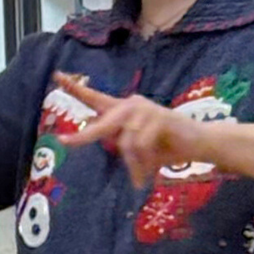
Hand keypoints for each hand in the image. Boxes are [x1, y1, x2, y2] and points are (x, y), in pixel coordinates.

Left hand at [54, 73, 216, 188]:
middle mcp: (130, 105)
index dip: (76, 87)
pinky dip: (142, 163)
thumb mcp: (136, 148)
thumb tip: (105, 143)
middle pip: (101, 124)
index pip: (95, 97)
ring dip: (132, 164)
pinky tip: (148, 171)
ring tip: (139, 178)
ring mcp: (144, 109)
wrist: (197, 143)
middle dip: (83, 137)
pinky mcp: (158, 117)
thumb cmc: (165, 146)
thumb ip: (119, 143)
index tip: (57, 76)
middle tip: (63, 143)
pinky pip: (139, 144)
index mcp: (122, 111)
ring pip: (124, 142)